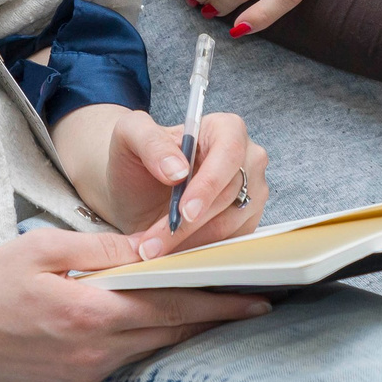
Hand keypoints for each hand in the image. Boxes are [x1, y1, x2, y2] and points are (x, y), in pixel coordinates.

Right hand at [0, 228, 268, 381]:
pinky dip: (140, 341)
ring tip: (208, 307)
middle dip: (211, 316)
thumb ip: (102, 248)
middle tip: (251, 301)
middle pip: (169, 332)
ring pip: (148, 349)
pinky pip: (121, 362)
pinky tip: (147, 324)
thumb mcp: (43, 246)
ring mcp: (85, 377)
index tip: (255, 295)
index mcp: (90, 311)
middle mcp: (94, 352)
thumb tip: (151, 248)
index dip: (217, 301)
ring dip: (177, 328)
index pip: (170, 305)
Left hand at [70, 108, 268, 257]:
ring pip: (230, 224)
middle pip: (229, 194)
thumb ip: (150, 142)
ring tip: (153, 249)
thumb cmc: (137, 157)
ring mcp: (251, 193)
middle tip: (153, 241)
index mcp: (225, 129)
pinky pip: (230, 243)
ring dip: (189, 242)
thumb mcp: (130, 135)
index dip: (209, 184)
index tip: (184, 211)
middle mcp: (246, 159)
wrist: (137, 190)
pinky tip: (170, 252)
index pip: (228, 153)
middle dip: (190, 223)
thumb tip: (177, 169)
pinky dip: (198, 251)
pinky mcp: (246, 223)